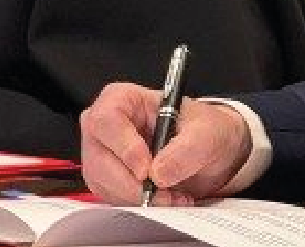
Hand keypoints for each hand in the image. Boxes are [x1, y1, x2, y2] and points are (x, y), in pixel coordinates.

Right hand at [79, 82, 251, 205]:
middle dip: (133, 184)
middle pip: (99, 158)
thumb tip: (159, 173)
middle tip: (165, 193)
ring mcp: (102, 154)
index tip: (147, 170)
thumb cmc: (200, 130)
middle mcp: (105, 126)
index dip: (124, 147)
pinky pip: (111, 198)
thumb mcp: (205, 133)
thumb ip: (185, 150)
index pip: (107, 120)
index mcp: (122, 99)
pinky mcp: (106, 179)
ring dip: (139, 197)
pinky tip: (163, 198)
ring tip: (172, 195)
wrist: (204, 152)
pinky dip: (139, 204)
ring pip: (104, 183)